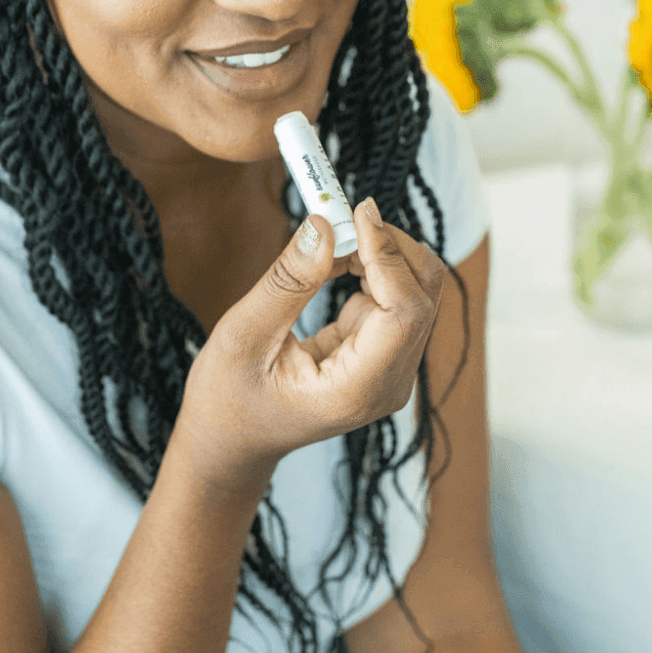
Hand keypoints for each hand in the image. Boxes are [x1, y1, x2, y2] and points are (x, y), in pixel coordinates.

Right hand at [170, 199, 445, 496]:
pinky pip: (393, 298)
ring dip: (381, 253)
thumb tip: (324, 226)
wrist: (231, 441)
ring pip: (415, 292)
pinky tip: (335, 262)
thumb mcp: (245, 335)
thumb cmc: (229, 398)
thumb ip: (289, 281)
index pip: (404, 311)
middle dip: (390, 246)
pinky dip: (371, 268)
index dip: (388, 255)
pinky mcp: (381, 355)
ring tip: (331, 238)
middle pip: (422, 296)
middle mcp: (388, 383)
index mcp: (358, 389)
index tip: (358, 211)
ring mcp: (390, 371)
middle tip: (340, 215)